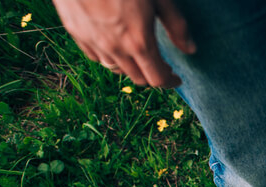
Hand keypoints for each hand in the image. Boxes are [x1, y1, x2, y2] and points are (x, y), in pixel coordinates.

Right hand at [52, 0, 195, 87]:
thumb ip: (176, 25)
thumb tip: (190, 49)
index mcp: (138, 41)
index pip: (157, 79)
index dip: (170, 82)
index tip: (176, 78)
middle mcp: (114, 48)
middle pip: (137, 78)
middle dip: (152, 75)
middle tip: (161, 66)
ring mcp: (92, 41)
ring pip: (115, 69)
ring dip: (131, 67)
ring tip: (139, 56)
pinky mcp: (74, 32)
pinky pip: (95, 56)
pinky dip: (108, 56)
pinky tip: (114, 45)